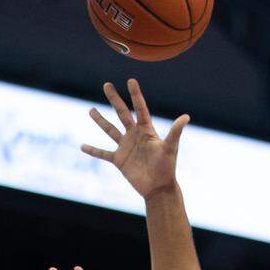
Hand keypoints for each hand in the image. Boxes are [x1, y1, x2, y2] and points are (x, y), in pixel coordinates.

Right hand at [82, 79, 188, 200]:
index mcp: (146, 130)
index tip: (130, 81)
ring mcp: (125, 147)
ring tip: (91, 110)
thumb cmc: (167, 167)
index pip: (140, 109)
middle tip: (106, 84)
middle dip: (114, 99)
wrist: (158, 188)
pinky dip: (93, 151)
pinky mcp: (119, 160)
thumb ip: (175, 132)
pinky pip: (103, 153)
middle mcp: (134, 135)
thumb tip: (186, 117)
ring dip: (100, 120)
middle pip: (122, 113)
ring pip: (110, 130)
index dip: (135, 95)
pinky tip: (82, 146)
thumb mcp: (170, 148)